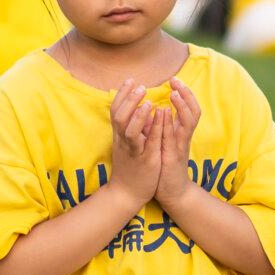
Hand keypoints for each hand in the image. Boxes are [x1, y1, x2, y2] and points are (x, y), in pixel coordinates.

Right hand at [107, 79, 162, 208]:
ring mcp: (132, 151)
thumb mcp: (126, 145)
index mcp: (119, 135)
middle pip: (119, 115)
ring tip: (148, 100)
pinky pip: (146, 143)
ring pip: (129, 129)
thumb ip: (128, 128)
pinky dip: (152, 128)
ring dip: (138, 113)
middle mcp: (122, 140)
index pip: (115, 110)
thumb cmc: (128, 167)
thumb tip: (133, 111)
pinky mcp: (143, 161)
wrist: (125, 194)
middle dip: (129, 99)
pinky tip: (159, 117)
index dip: (122, 94)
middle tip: (139, 85)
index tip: (130, 80)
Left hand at [155, 77, 200, 207]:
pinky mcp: (174, 156)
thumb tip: (155, 111)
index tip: (174, 79)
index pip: (188, 107)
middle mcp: (184, 136)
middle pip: (193, 110)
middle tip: (176, 80)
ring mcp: (181, 146)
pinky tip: (164, 114)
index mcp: (181, 132)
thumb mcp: (164, 143)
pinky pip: (174, 138)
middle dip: (186, 94)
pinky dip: (170, 124)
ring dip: (181, 106)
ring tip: (174, 92)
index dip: (184, 93)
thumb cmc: (166, 166)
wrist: (172, 192)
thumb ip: (162, 128)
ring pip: (188, 122)